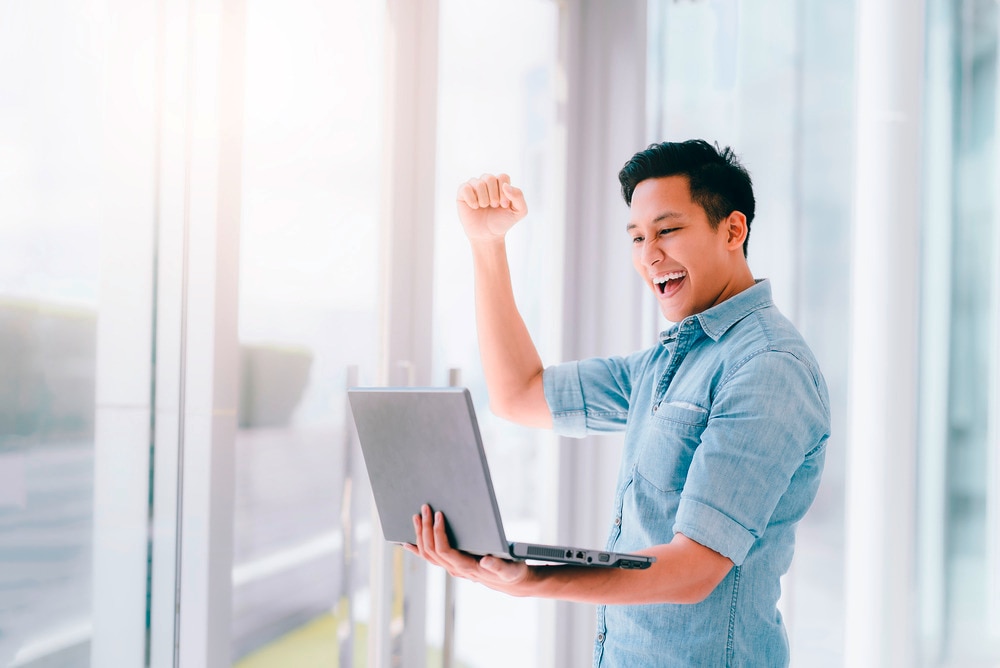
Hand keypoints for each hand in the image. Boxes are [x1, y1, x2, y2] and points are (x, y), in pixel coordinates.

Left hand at [404, 504, 530, 592]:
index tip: (439, 515)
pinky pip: (430, 558)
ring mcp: (451, 568)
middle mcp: (455, 569)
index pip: (445, 551)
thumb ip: (499, 566)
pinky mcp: (451, 564)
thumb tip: (486, 560)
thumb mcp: (510, 568)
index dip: (439, 533)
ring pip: (428, 554)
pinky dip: (417, 550)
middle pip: (432, 550)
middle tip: (424, 509)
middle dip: (426, 529)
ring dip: (420, 535)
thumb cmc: (512, 572)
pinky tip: (407, 543)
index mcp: (467, 568)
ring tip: (417, 517)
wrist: (511, 581)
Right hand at [456, 174, 527, 241]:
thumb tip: (505, 185)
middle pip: (490, 178)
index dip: (504, 191)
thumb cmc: (503, 222)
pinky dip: (471, 199)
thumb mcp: (519, 211)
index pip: (502, 177)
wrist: (488, 235)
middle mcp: (487, 182)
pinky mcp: (462, 193)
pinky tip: (475, 207)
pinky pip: (465, 188)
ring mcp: (474, 187)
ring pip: (478, 183)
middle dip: (493, 195)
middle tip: (494, 206)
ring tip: (484, 207)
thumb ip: (519, 196)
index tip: (504, 205)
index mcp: (500, 184)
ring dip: (484, 199)